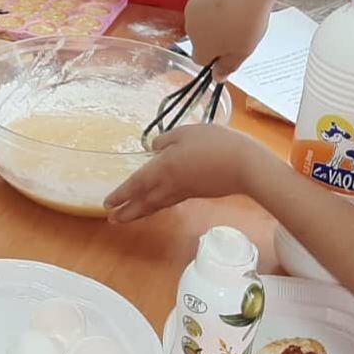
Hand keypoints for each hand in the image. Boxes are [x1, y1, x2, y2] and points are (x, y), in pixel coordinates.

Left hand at [104, 124, 262, 222]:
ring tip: (127, 217)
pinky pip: (170, 201)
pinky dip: (158, 205)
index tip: (107, 203)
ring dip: (140, 211)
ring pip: (157, 204)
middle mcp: (170, 184)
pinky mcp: (198, 193)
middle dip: (127, 211)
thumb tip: (154, 149)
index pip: (136, 184)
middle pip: (144, 201)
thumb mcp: (185, 132)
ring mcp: (185, 191)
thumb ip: (165, 140)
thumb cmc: (214, 144)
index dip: (121, 194)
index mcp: (162, 168)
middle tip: (112, 220)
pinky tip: (158, 204)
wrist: (247, 166)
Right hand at [184, 0, 273, 79]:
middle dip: (212, 36)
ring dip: (210, 18)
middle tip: (234, 28)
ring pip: (199, 19)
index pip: (200, 59)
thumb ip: (228, 66)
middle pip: (199, 38)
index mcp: (202, 48)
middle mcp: (190, 30)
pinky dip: (210, 0)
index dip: (213, 56)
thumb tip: (217, 78)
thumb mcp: (243, 51)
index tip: (228, 50)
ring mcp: (191, 10)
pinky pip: (201, 0)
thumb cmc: (246, 23)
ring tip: (232, 10)